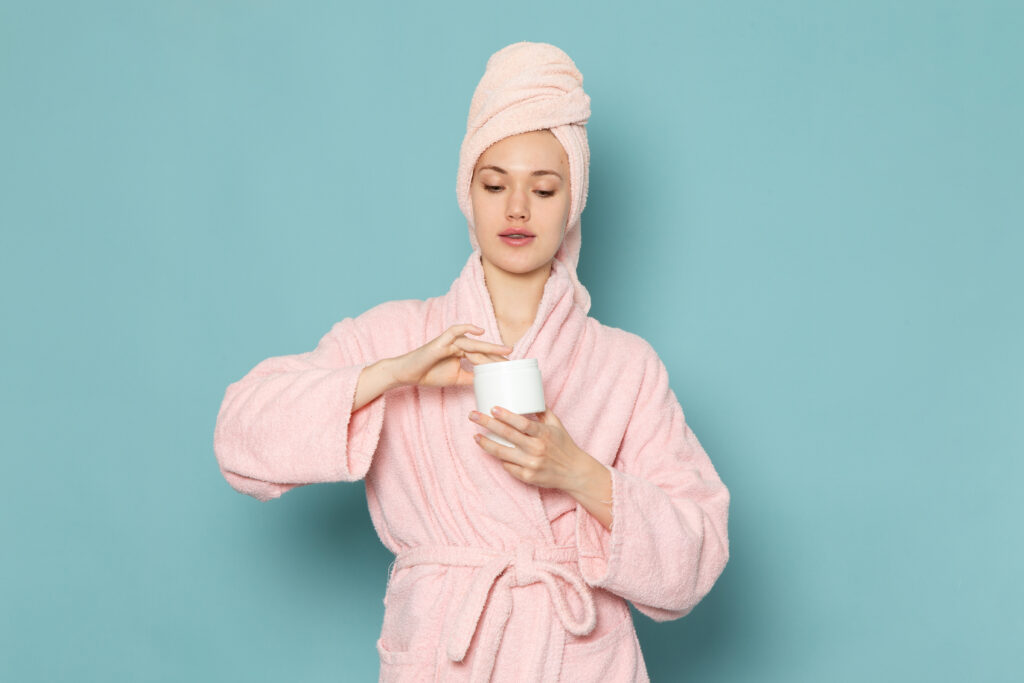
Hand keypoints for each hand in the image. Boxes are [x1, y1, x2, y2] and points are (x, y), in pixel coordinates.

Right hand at [389, 324, 511, 388]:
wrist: (408, 373)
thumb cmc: (429, 373)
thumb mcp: (456, 379)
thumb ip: (470, 377)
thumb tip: (487, 382)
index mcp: (462, 353)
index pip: (482, 356)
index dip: (496, 361)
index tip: (510, 367)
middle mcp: (458, 345)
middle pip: (481, 349)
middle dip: (498, 354)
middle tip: (514, 358)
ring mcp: (450, 342)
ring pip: (473, 343)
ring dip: (490, 347)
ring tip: (505, 350)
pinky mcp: (441, 341)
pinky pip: (455, 331)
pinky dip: (467, 328)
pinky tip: (479, 331)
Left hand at [468, 405, 595, 493]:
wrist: (574, 472)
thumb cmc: (565, 446)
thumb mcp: (557, 425)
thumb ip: (542, 411)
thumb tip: (529, 395)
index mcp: (544, 434)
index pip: (522, 423)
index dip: (506, 416)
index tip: (493, 408)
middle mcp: (537, 449)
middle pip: (507, 435)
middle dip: (487, 423)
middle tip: (473, 415)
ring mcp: (531, 464)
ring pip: (502, 453)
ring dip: (486, 443)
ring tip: (475, 436)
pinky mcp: (527, 477)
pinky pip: (508, 466)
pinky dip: (500, 459)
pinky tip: (493, 451)